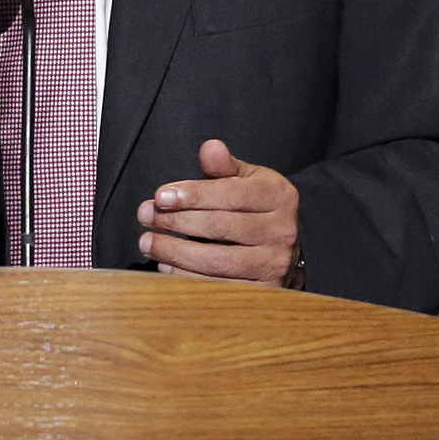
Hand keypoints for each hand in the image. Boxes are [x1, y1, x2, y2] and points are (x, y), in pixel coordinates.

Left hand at [137, 138, 299, 287]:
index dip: (193, 195)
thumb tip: (209, 148)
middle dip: (176, 221)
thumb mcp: (249, 179)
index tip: (160, 196)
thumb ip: (225, 166)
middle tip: (145, 216)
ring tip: (148, 242)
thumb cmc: (260, 206)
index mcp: (278, 196)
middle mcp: (281, 231)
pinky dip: (187, 278)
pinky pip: (219, 287)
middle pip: (220, 226)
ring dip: (175, 252)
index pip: (231, 194)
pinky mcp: (264, 291)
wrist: (292, 245)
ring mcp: (274, 264)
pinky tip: (166, 266)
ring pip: (217, 261)